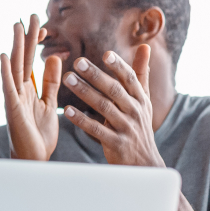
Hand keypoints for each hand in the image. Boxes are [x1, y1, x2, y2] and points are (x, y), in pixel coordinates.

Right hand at [1, 14, 61, 160]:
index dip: (37, 43)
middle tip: (29, 16)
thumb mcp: (49, 103)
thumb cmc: (39, 133)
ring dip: (16, 47)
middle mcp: (19, 89)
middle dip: (27, 37)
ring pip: (15, 67)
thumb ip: (50, 82)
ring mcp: (14, 97)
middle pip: (23, 58)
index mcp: (29, 88)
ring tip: (16, 27)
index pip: (33, 60)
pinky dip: (5, 72)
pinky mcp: (12, 108)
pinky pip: (8, 87)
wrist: (33, 158)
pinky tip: (4, 57)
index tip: (43, 26)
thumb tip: (54, 58)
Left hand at [60, 44, 164, 166]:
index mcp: (140, 99)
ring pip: (104, 107)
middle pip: (114, 90)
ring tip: (67, 79)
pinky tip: (66, 110)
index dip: (119, 66)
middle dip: (96, 75)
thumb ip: (140, 74)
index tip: (106, 54)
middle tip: (78, 62)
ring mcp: (126, 128)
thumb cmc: (138, 125)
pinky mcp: (116, 143)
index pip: (130, 79)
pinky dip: (81, 119)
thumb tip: (144, 46)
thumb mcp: (143, 100)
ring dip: (85, 92)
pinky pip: (96, 130)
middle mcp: (135, 111)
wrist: (145, 163)